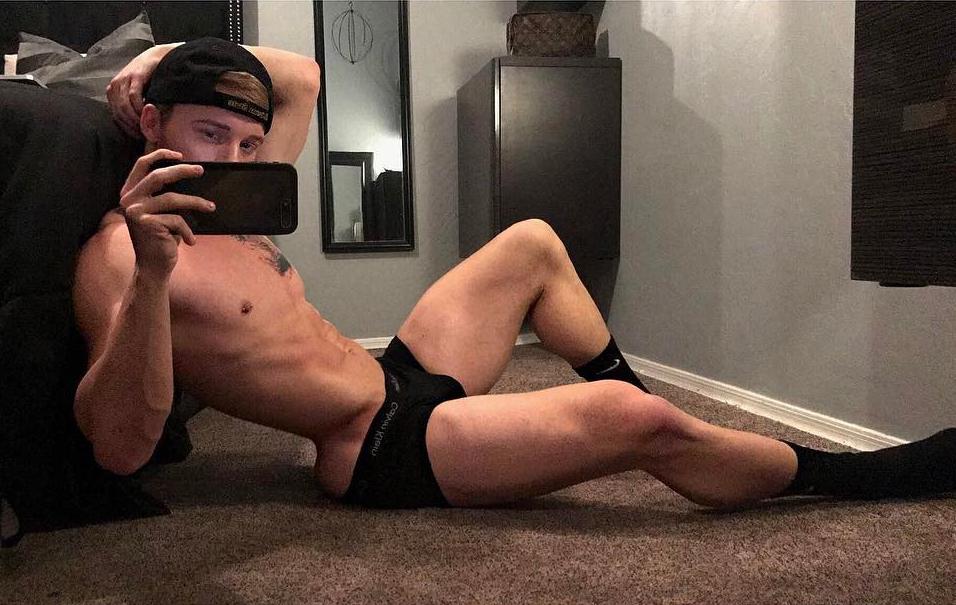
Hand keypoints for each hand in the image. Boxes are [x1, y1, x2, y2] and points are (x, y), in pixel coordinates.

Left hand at [106, 45, 171, 137]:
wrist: (158, 57)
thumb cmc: (150, 78)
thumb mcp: (138, 93)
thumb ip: (133, 106)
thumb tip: (137, 127)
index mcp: (113, 91)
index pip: (116, 116)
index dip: (127, 129)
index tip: (139, 137)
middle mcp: (114, 86)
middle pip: (119, 113)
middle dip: (132, 127)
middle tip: (145, 135)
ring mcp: (123, 80)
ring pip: (125, 107)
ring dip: (136, 120)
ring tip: (148, 127)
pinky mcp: (135, 77)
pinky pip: (134, 98)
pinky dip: (140, 109)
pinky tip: (148, 114)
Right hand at [120, 149, 215, 278]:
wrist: (153, 267)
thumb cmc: (161, 238)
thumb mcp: (161, 213)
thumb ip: (164, 195)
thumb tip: (190, 174)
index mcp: (130, 192)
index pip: (141, 165)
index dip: (160, 155)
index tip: (180, 155)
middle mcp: (128, 200)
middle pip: (158, 176)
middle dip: (182, 171)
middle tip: (201, 170)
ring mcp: (135, 211)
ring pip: (173, 198)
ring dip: (196, 202)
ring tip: (211, 207)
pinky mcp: (146, 224)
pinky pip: (177, 220)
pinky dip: (187, 230)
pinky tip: (190, 241)